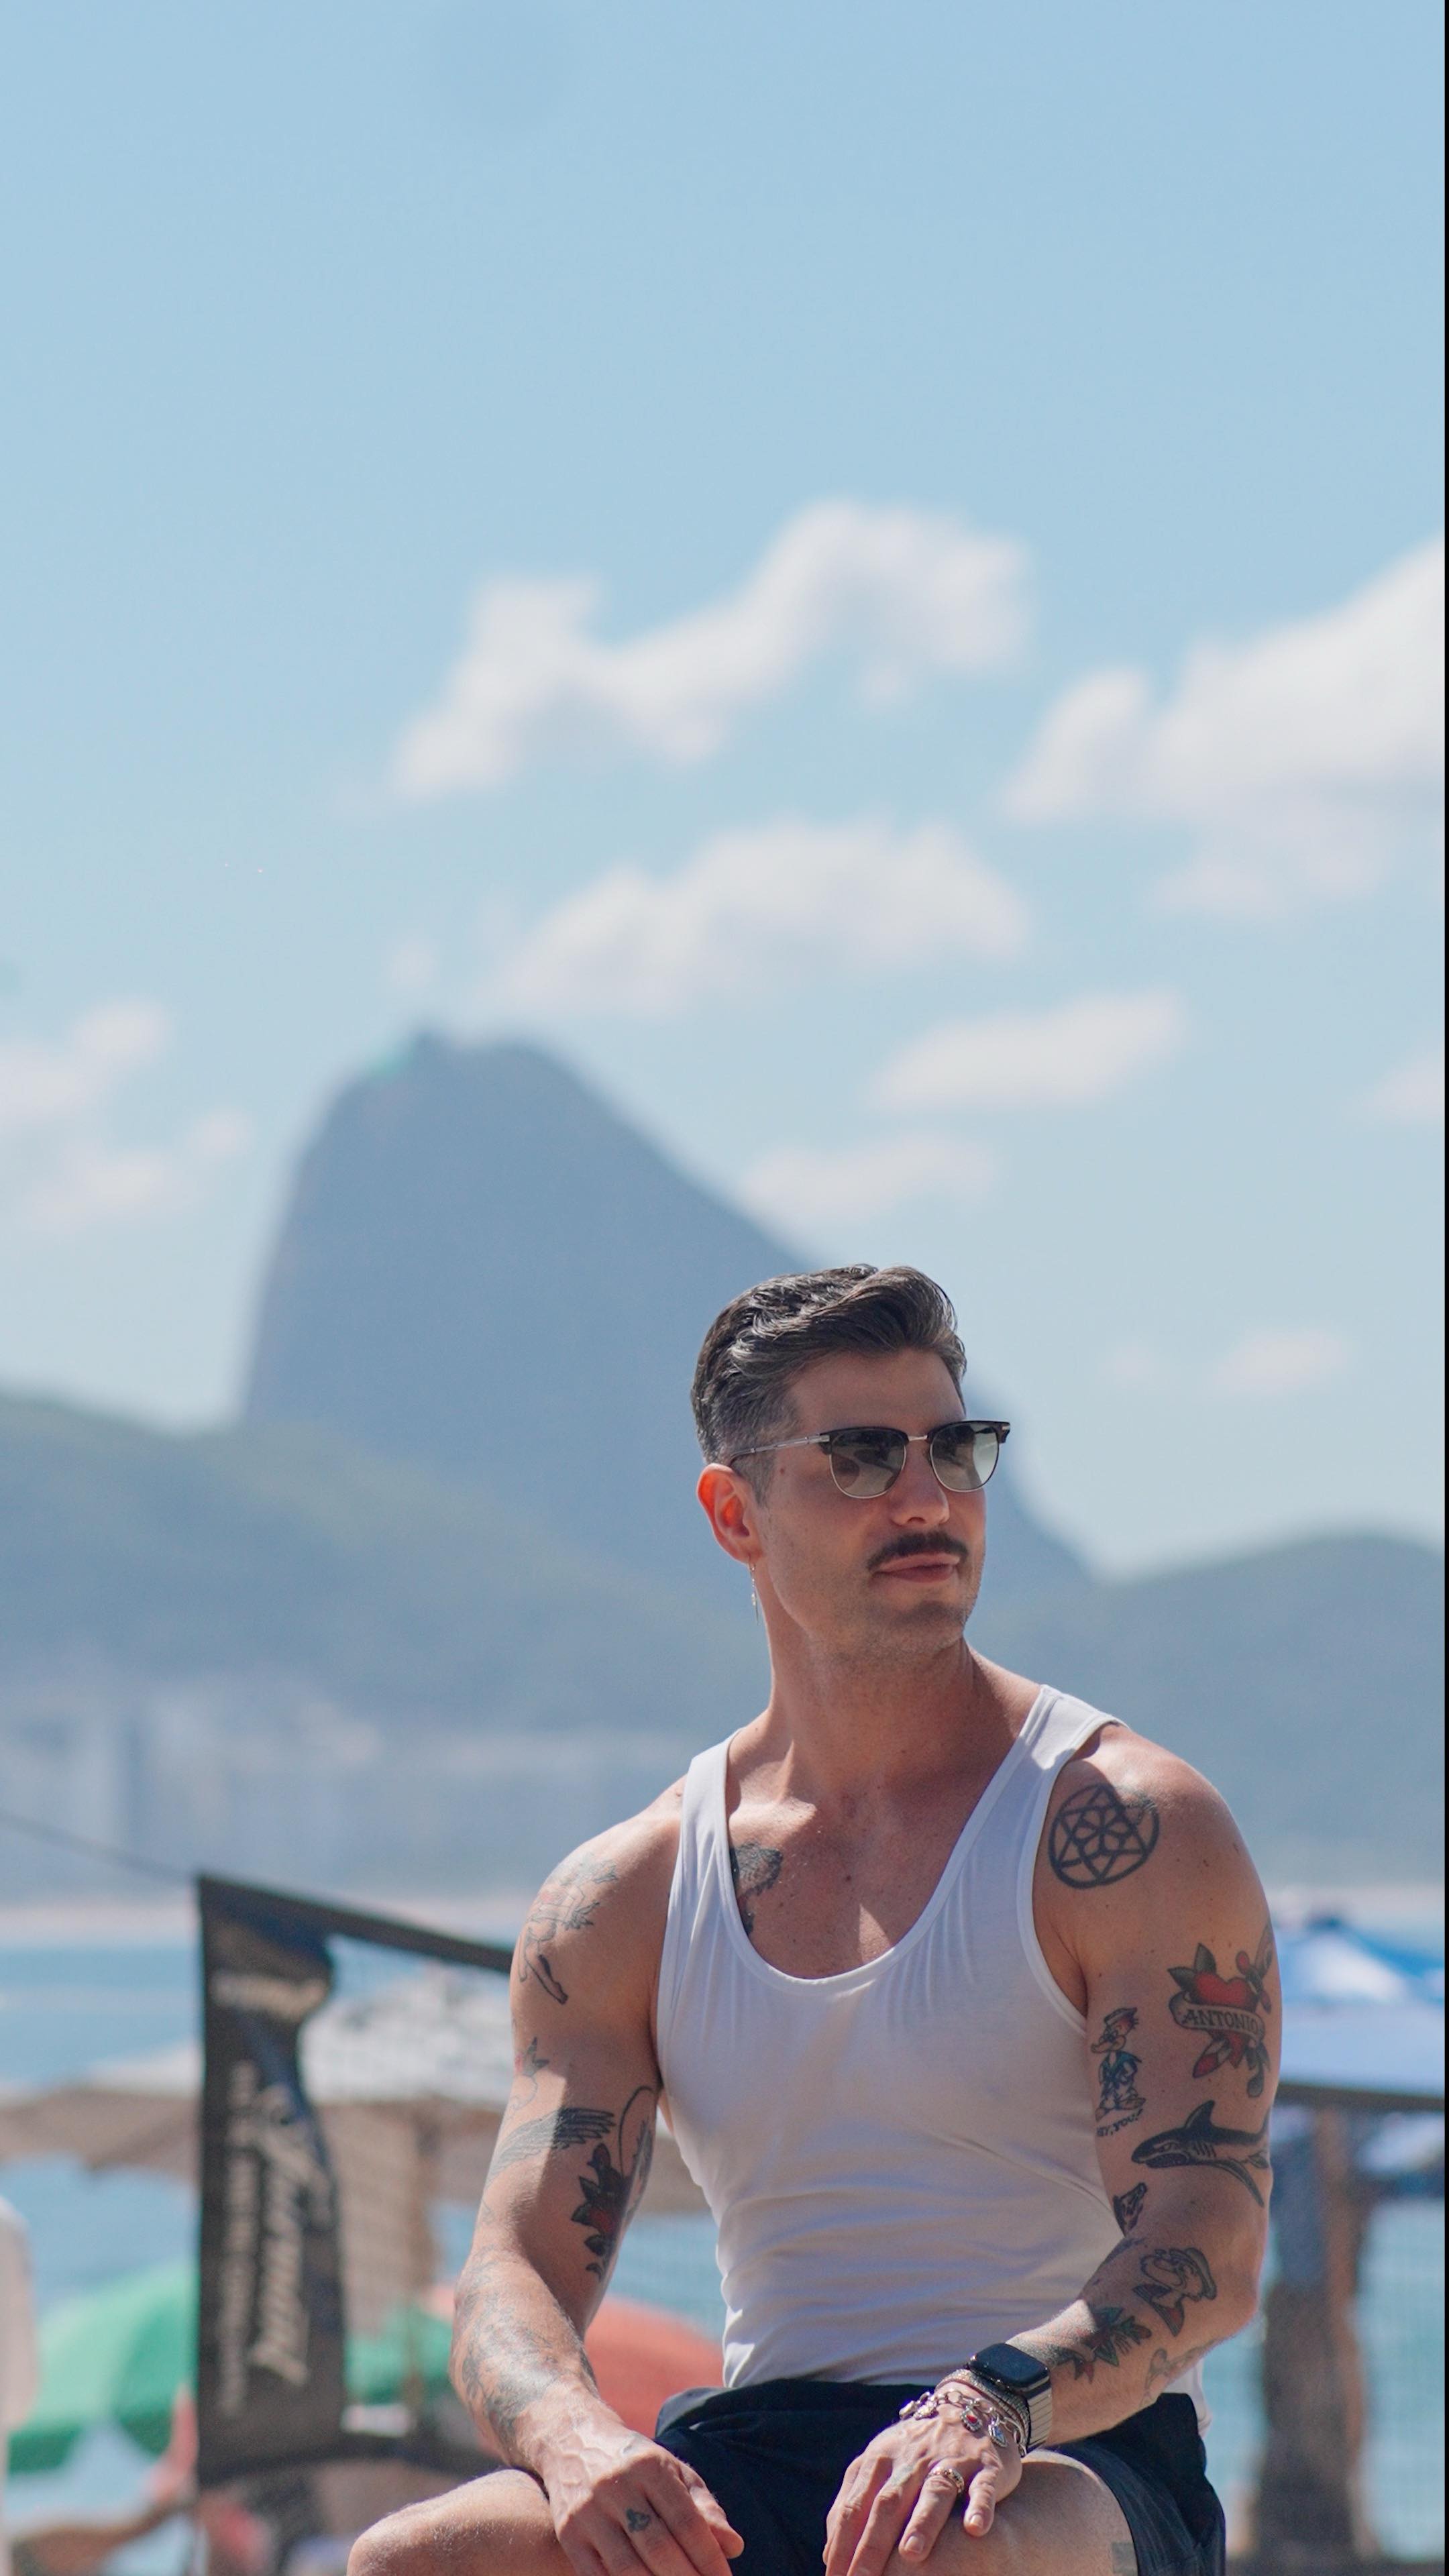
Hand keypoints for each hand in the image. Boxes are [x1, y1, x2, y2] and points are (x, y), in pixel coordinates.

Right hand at [543, 2413, 742, 2575]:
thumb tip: (734, 2546)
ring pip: (627, 2567)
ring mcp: (589, 2510)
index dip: (709, 2557)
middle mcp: (617, 2485)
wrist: (572, 2441)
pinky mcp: (569, 2532)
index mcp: (650, 2466)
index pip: (686, 2521)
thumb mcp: (672, 2470)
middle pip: (659, 2547)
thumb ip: (703, 2507)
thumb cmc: (635, 2463)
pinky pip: (596, 2575)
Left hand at [824, 2410, 1022, 2572]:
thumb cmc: (915, 2452)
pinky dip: (979, 2506)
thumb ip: (854, 2504)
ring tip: (911, 2555)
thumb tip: (830, 2554)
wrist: (970, 2408)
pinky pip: (983, 2487)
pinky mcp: (986, 2466)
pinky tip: (975, 2529)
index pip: (855, 2506)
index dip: (843, 2544)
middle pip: (889, 2502)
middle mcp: (912, 2460)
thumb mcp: (881, 2467)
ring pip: (934, 2491)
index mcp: (880, 2460)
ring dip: (922, 2522)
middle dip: (873, 2544)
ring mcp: (951, 2460)